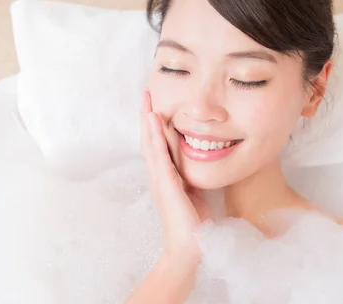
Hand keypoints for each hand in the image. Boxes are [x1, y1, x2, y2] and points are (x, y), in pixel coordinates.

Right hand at [141, 90, 209, 268]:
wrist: (188, 249)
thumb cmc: (193, 226)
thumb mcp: (193, 195)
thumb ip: (190, 180)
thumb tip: (197, 167)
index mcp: (166, 177)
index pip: (159, 145)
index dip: (156, 125)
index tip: (155, 105)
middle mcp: (159, 175)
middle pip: (150, 139)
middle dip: (148, 116)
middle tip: (146, 93)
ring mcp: (160, 179)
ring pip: (151, 142)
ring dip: (148, 120)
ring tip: (147, 99)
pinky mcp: (165, 183)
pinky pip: (158, 154)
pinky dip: (155, 136)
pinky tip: (154, 120)